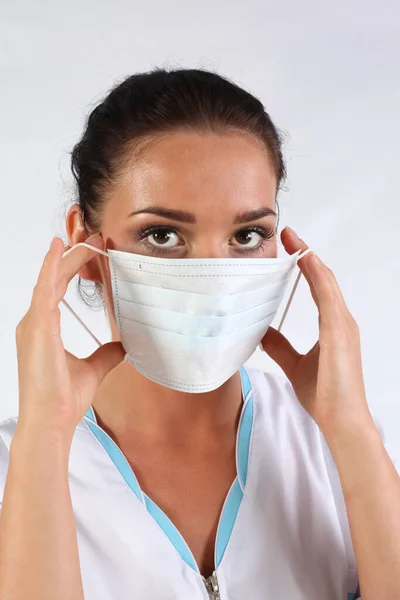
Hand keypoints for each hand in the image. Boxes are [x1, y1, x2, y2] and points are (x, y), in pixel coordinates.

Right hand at [15, 234, 124, 436]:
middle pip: (52, 279)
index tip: (91, 252)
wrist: (52, 421)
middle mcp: (34, 322)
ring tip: (81, 236)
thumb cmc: (63, 399)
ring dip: (65, 257)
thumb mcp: (93, 370)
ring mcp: (32, 324)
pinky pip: (44, 290)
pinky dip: (52, 268)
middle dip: (71, 256)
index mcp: (44, 329)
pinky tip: (60, 250)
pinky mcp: (37, 327)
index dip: (72, 268)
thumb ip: (106, 355)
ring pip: (48, 279)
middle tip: (92, 236)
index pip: (57, 289)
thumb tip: (122, 346)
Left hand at [261, 226, 372, 434]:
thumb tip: (262, 331)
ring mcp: (343, 326)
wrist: (341, 421)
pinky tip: (306, 260)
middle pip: (323, 278)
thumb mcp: (294, 364)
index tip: (289, 247)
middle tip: (288, 235)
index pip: (318, 287)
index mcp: (333, 326)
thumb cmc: (325, 395)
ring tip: (294, 240)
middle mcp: (341, 321)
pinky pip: (328, 297)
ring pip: (326, 283)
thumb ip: (280, 346)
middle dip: (305, 254)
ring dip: (310, 259)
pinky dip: (317, 276)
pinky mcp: (340, 333)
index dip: (304, 265)